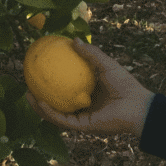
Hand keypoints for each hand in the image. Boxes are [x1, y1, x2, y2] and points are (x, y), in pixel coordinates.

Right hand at [25, 37, 154, 137]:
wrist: (138, 106)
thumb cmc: (125, 84)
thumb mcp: (105, 63)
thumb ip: (90, 53)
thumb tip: (73, 40)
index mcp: (87, 93)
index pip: (66, 88)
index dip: (52, 81)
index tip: (39, 69)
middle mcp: (83, 106)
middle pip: (57, 103)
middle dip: (40, 97)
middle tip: (27, 84)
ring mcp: (82, 117)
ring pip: (56, 115)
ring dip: (40, 108)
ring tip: (27, 95)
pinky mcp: (84, 126)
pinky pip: (63, 120)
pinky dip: (50, 112)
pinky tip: (40, 102)